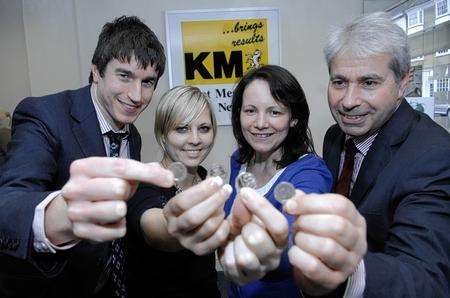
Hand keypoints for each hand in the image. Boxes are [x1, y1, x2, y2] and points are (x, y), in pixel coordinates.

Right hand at [56, 157, 173, 242]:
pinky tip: (110, 221)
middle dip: (127, 191)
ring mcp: (75, 211)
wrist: (70, 212)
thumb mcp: (117, 174)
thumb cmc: (100, 188)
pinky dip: (119, 227)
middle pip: (118, 188)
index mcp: (83, 167)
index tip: (169, 179)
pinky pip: (117, 230)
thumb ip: (143, 170)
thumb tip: (167, 174)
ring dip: (122, 210)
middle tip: (120, 193)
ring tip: (114, 207)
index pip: (121, 167)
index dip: (148, 173)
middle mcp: (74, 188)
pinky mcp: (81, 232)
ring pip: (118, 210)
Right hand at [163, 176, 231, 254]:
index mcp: (169, 211)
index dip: (201, 191)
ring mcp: (186, 241)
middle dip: (214, 201)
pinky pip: (216, 239)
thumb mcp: (188, 197)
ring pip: (207, 227)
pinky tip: (226, 220)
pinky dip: (224, 227)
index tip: (217, 181)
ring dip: (219, 213)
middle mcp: (175, 228)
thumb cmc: (190, 207)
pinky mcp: (199, 250)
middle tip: (227, 189)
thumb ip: (199, 190)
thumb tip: (216, 182)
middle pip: (194, 216)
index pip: (182, 202)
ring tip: (223, 205)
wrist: (183, 230)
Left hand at [219, 188, 287, 284]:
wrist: (235, 250)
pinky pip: (231, 265)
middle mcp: (274, 257)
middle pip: (257, 239)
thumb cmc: (245, 230)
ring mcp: (260, 270)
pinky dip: (226, 253)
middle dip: (244, 228)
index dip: (262, 207)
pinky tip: (229, 249)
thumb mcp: (247, 217)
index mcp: (281, 238)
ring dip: (234, 243)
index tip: (245, 192)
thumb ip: (246, 208)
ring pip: (244, 256)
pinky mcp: (244, 279)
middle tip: (242, 227)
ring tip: (235, 239)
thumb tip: (244, 196)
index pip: (279, 225)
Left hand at [284, 191, 366, 295]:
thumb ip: (305, 203)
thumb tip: (292, 194)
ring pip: (327, 247)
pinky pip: (314, 267)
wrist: (320, 271)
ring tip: (297, 238)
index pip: (340, 205)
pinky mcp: (334, 280)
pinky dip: (298, 257)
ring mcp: (349, 263)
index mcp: (356, 220)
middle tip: (295, 224)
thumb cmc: (317, 236)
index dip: (311, 202)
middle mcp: (358, 241)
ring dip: (304, 240)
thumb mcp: (315, 216)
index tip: (291, 205)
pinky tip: (293, 253)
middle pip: (337, 225)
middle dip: (308, 222)